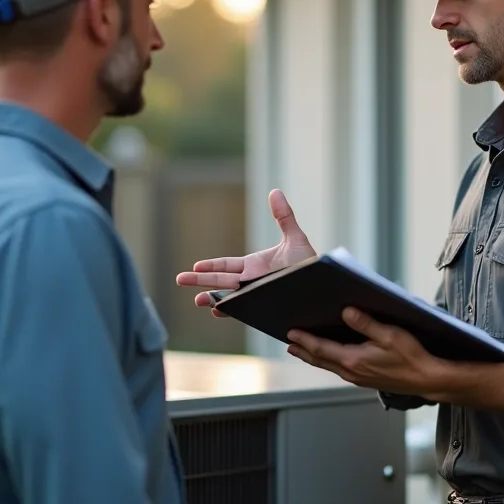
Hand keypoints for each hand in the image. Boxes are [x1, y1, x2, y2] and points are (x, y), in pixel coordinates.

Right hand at [176, 189, 315, 317]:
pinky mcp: (264, 307)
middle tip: (179, 279)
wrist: (323, 287)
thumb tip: (275, 191)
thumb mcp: (295, 239)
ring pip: (230, 299)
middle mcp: (251, 283)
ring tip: (197, 301)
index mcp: (254, 268)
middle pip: (221, 282)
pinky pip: (245, 311)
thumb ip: (284, 216)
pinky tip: (220, 311)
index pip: (227, 267)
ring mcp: (256, 297)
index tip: (195, 265)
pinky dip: (232, 311)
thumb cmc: (310, 265)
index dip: (211, 267)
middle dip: (201, 281)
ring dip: (213, 299)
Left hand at [286, 308, 450, 397]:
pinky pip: (340, 370)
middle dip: (304, 350)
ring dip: (314, 357)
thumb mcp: (390, 335)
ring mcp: (358, 378)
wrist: (427, 379)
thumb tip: (346, 312)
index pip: (321, 349)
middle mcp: (352, 372)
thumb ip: (366, 323)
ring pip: (329, 366)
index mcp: (354, 360)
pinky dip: (328, 362)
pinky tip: (330, 358)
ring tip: (303, 350)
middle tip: (290, 343)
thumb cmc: (412, 357)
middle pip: (320, 360)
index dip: (304, 340)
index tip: (290, 333)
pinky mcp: (366, 380)